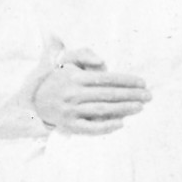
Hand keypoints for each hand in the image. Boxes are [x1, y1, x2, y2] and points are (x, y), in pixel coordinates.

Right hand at [33, 48, 151, 134]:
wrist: (33, 99)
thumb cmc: (55, 77)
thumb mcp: (65, 59)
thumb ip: (83, 53)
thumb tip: (103, 62)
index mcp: (75, 76)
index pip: (106, 78)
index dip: (126, 80)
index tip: (142, 82)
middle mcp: (73, 93)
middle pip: (108, 95)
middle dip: (131, 95)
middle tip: (148, 96)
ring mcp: (71, 111)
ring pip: (103, 110)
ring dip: (124, 109)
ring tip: (140, 107)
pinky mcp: (70, 126)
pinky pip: (91, 128)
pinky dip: (107, 127)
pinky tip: (121, 123)